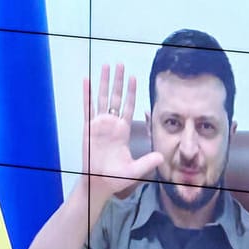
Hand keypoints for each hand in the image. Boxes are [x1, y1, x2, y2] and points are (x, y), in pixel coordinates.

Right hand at [83, 63, 163, 200]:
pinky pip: (87, 108)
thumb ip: (147, 162)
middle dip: (119, 81)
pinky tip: (86, 81)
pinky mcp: (88, 128)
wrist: (99, 183)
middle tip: (120, 64)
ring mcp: (99, 124)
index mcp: (123, 131)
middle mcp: (112, 124)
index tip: (134, 77)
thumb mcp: (135, 170)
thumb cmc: (116, 178)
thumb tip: (162, 157)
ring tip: (106, 66)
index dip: (131, 92)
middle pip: (116, 97)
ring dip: (104, 82)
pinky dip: (86, 94)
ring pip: (102, 98)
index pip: (128, 106)